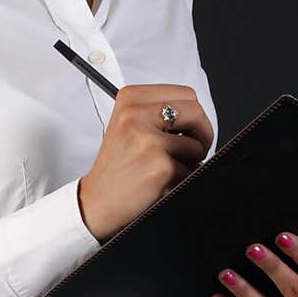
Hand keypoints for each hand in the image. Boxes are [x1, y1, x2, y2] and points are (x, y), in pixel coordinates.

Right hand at [79, 84, 214, 242]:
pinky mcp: (160, 167)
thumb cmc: (117, 166)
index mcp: (129, 99)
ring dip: (190, 162)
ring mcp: (148, 141)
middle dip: (202, 134)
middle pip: (197, 113)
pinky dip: (182, 181)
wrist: (95, 202)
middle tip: (190, 150)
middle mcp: (135, 116)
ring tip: (165, 169)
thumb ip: (159, 112)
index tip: (186, 130)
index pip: (187, 94)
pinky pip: (192, 171)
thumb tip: (200, 117)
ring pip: (197, 146)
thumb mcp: (128, 125)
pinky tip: (160, 184)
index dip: (193, 115)